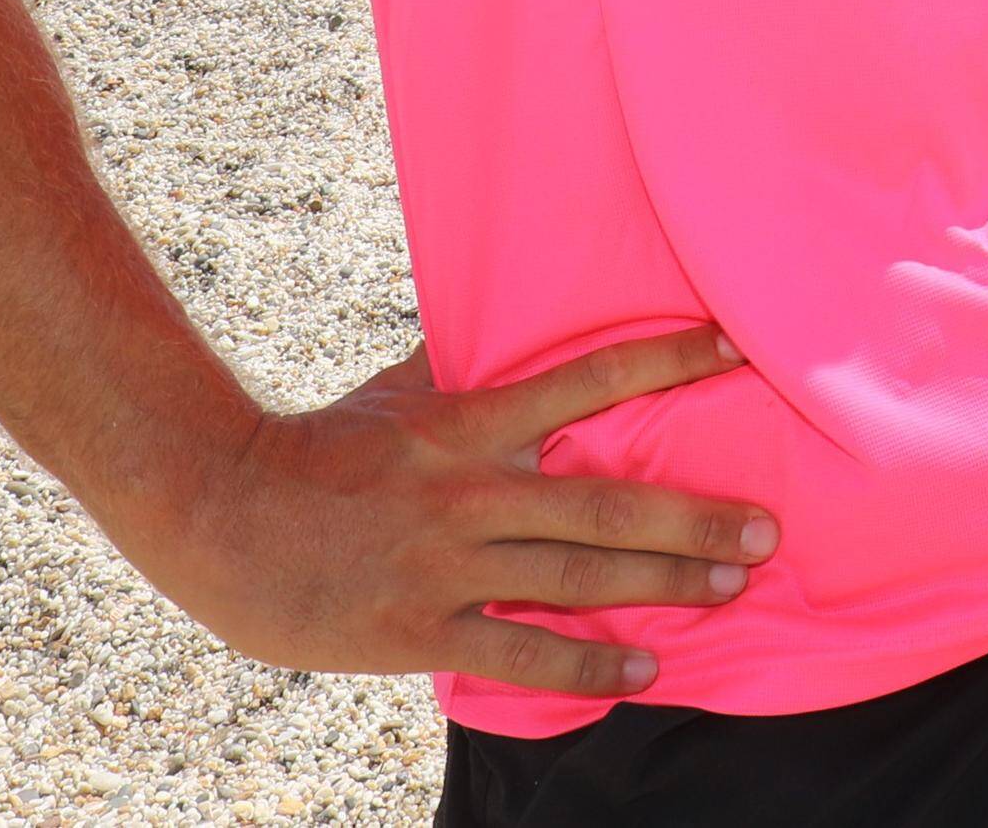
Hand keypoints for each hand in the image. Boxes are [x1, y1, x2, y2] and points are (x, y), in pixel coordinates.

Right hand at [128, 325, 770, 703]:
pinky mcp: (419, 629)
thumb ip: (457, 365)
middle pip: (604, 504)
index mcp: (467, 424)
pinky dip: (587, 666)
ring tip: (731, 589)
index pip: (585, 381)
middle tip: (768, 530)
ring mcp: (446, 565)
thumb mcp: (392, 393)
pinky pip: (520, 653)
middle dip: (694, 518)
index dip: (663, 363)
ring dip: (663, 586)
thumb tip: (504, 317)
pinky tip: (644, 671)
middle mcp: (470, 492)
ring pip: (577, 579)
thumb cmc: (313, 449)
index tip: (734, 350)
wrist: (219, 512)